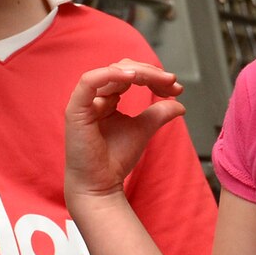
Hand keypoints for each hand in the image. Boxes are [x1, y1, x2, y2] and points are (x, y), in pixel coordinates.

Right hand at [64, 61, 188, 204]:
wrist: (99, 185)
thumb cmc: (114, 161)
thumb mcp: (143, 130)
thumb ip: (158, 114)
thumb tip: (179, 104)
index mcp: (107, 99)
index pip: (130, 76)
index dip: (154, 77)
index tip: (176, 88)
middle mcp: (95, 97)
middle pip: (123, 69)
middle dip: (151, 73)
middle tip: (172, 83)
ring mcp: (84, 101)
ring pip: (111, 72)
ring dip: (139, 72)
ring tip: (160, 80)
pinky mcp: (76, 109)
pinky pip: (89, 82)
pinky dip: (111, 75)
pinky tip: (132, 77)